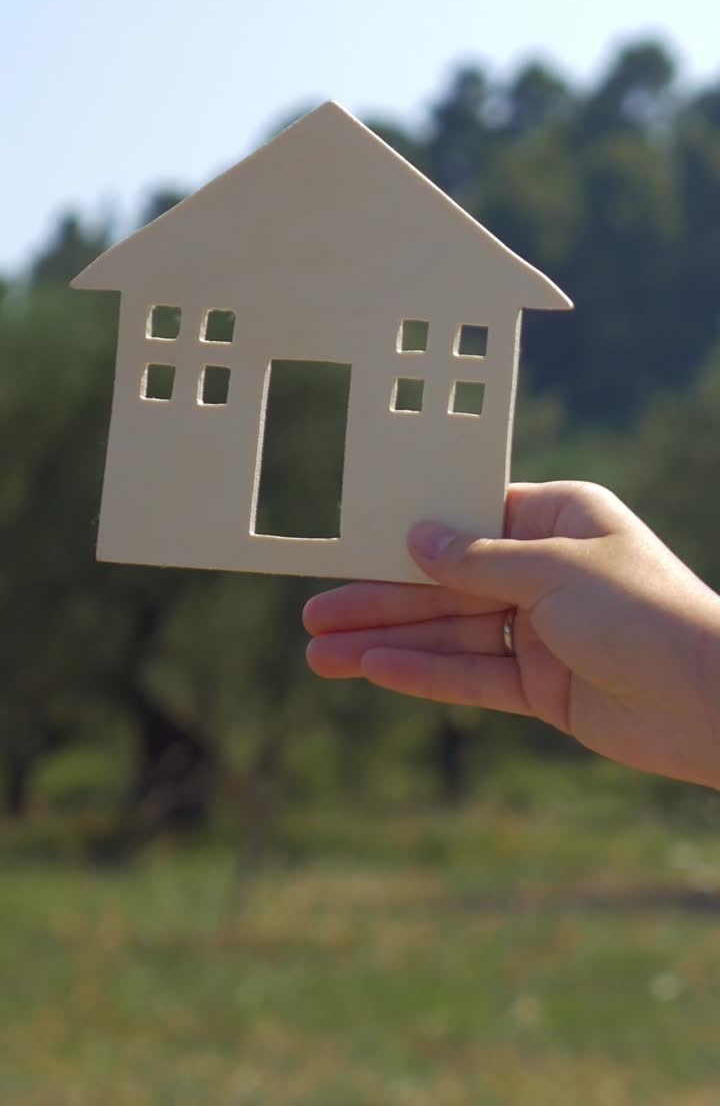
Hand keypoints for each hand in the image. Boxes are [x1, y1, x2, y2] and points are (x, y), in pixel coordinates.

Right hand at [304, 482, 719, 789]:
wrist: (713, 702)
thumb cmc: (647, 613)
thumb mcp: (554, 571)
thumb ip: (478, 561)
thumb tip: (417, 539)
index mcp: (557, 520)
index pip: (467, 518)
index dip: (409, 531)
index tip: (352, 538)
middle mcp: (544, 571)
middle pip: (446, 583)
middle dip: (381, 598)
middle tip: (315, 609)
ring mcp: (542, 631)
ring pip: (450, 634)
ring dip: (387, 642)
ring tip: (321, 652)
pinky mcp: (543, 686)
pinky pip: (472, 676)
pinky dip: (423, 675)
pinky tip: (373, 671)